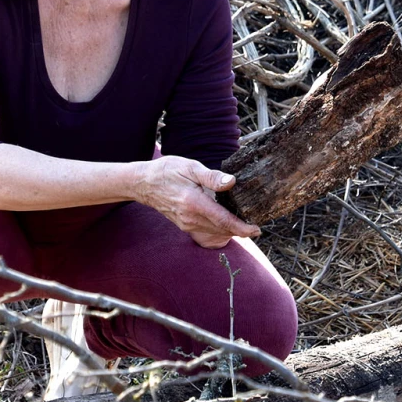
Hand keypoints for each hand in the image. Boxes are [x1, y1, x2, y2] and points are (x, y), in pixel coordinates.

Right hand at [134, 156, 260, 248]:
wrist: (144, 183)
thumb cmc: (167, 171)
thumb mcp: (190, 167)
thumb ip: (212, 177)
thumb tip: (231, 182)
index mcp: (194, 203)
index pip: (223, 220)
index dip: (243, 228)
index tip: (257, 229)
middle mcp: (191, 218)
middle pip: (223, 230)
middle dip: (241, 229)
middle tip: (256, 223)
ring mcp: (187, 225)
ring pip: (215, 234)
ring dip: (231, 231)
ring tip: (244, 222)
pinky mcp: (185, 227)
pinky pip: (207, 234)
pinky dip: (220, 232)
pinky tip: (227, 223)